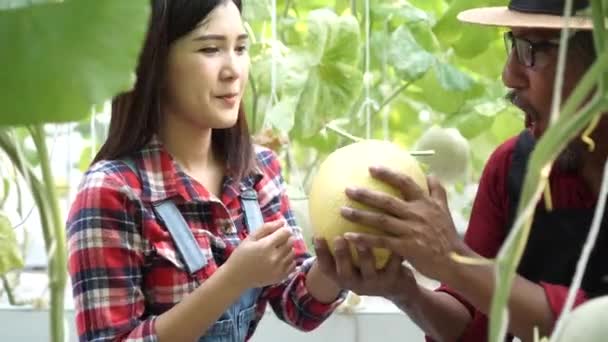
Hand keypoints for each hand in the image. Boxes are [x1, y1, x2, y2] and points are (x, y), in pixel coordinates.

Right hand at [227, 220, 295, 287]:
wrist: (236, 277)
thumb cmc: (241, 255)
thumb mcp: (250, 238)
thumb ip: (267, 228)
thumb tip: (282, 221)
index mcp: (267, 245)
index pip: (286, 232)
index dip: (284, 229)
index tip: (279, 231)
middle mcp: (275, 257)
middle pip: (291, 241)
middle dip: (286, 238)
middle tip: (277, 240)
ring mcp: (279, 268)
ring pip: (293, 252)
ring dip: (288, 249)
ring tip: (278, 250)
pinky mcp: (281, 277)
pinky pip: (293, 265)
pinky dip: (289, 260)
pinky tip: (280, 260)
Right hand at [313, 236, 417, 298]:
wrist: (397, 289)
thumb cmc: (369, 267)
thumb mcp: (353, 262)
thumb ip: (343, 243)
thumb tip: (327, 213)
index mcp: (343, 277)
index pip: (326, 267)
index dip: (321, 253)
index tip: (318, 236)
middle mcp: (356, 283)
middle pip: (345, 272)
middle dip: (341, 256)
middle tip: (340, 238)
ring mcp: (375, 283)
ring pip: (369, 271)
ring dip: (364, 256)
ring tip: (363, 241)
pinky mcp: (394, 280)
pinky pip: (393, 265)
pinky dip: (393, 253)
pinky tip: (394, 237)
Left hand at [340, 166, 467, 280]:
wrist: (454, 261)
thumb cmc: (447, 236)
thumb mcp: (445, 209)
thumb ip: (437, 191)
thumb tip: (431, 173)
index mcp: (425, 203)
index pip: (405, 183)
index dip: (388, 174)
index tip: (371, 168)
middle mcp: (416, 214)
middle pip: (387, 201)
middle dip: (365, 194)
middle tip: (347, 189)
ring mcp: (410, 231)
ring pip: (380, 221)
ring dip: (360, 215)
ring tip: (342, 211)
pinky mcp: (406, 248)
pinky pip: (381, 242)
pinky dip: (364, 239)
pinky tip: (348, 237)